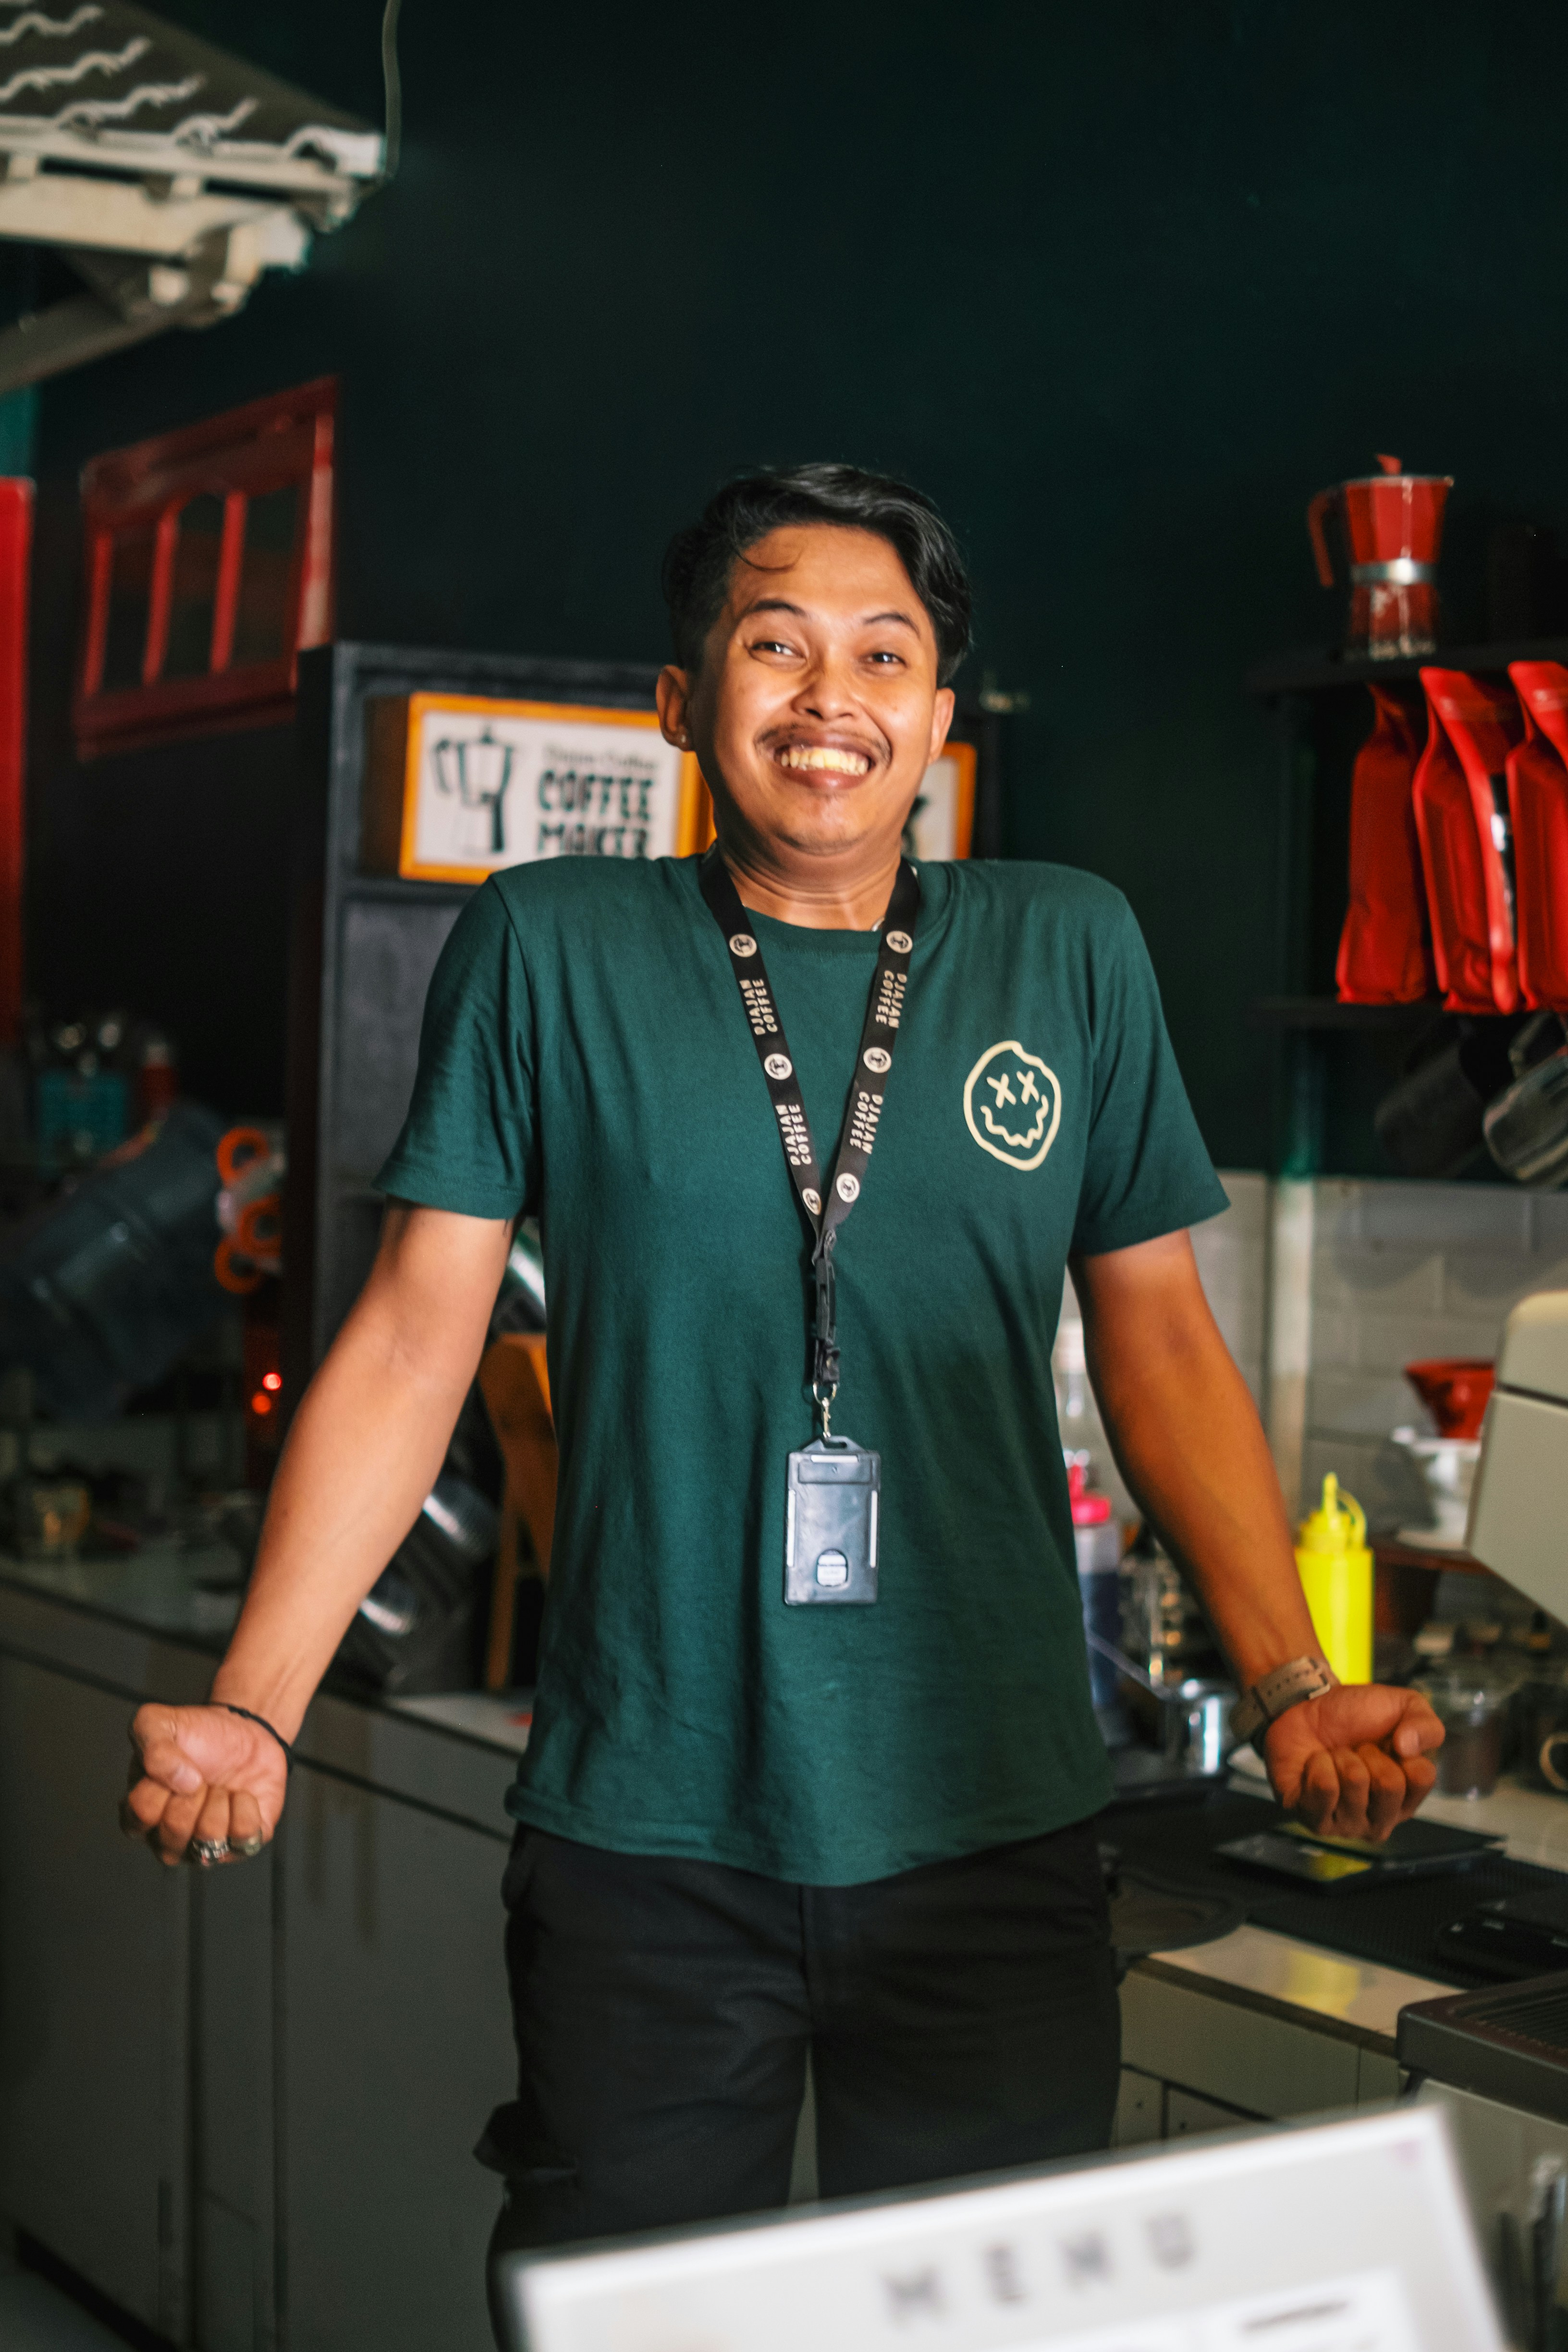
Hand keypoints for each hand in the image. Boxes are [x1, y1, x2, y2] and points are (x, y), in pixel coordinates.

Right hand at [122, 1703, 288, 1866]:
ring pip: (209, 1838)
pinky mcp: (240, 1847)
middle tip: (202, 1778)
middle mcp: (168, 1840)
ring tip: (221, 1788)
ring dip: (220, 1801)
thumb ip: (153, 1746)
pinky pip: (244, 1838)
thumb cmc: (196, 1735)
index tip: (176, 1763)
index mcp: (141, 1815)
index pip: (142, 1811)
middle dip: (194, 1793)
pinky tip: (240, 1796)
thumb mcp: (158, 1722)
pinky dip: (247, 1808)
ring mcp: (203, 1848)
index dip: (163, 1782)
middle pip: (175, 1829)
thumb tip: (182, 1781)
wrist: (243, 1732)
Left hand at [1262, 1684, 1443, 1841]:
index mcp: (1407, 1798)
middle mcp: (1380, 1819)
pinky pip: (1323, 1788)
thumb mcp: (1404, 1707)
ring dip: (1341, 1756)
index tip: (1386, 1743)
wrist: (1306, 1707)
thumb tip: (1409, 1748)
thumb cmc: (1356, 1715)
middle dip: (1368, 1752)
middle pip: (1389, 1785)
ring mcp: (1347, 1825)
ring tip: (1334, 1756)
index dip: (1401, 1748)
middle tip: (1355, 1749)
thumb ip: (1426, 1725)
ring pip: (1355, 1782)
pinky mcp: (1314, 1820)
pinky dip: (1317, 1764)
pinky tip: (1315, 1765)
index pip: (1422, 1777)